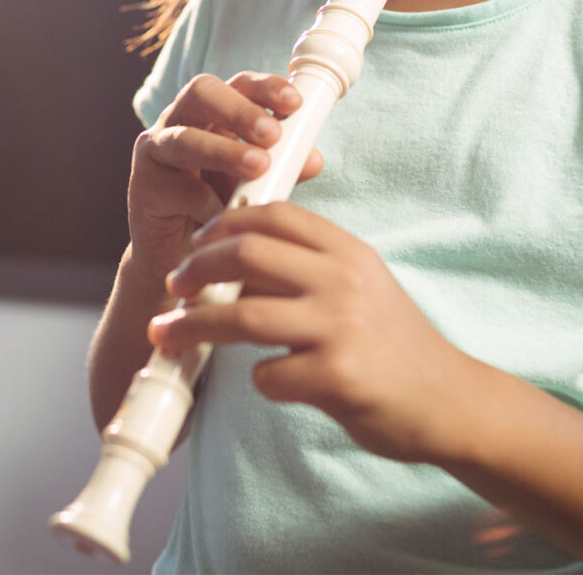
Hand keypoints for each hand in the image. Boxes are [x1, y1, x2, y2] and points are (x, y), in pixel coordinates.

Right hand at [128, 72, 322, 280]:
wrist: (182, 259)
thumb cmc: (219, 208)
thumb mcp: (256, 184)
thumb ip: (283, 168)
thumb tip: (314, 159)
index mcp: (212, 113)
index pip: (237, 83)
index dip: (265, 87)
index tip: (294, 103)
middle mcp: (180, 121)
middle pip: (202, 92)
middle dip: (239, 109)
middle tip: (272, 134)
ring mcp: (157, 151)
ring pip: (184, 138)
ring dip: (223, 151)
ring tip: (258, 167)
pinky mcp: (145, 187)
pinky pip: (176, 188)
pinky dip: (205, 202)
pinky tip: (224, 215)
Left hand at [148, 202, 482, 465]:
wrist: (450, 400)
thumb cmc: (393, 341)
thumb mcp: (359, 286)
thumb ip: (306, 270)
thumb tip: (231, 267)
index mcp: (347, 251)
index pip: (273, 216)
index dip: (223, 225)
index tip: (195, 243)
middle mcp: (343, 280)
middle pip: (246, 255)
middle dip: (196, 267)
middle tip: (173, 285)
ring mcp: (342, 327)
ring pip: (243, 315)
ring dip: (194, 326)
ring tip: (166, 334)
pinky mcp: (339, 377)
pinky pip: (269, 375)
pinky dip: (258, 379)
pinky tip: (271, 382)